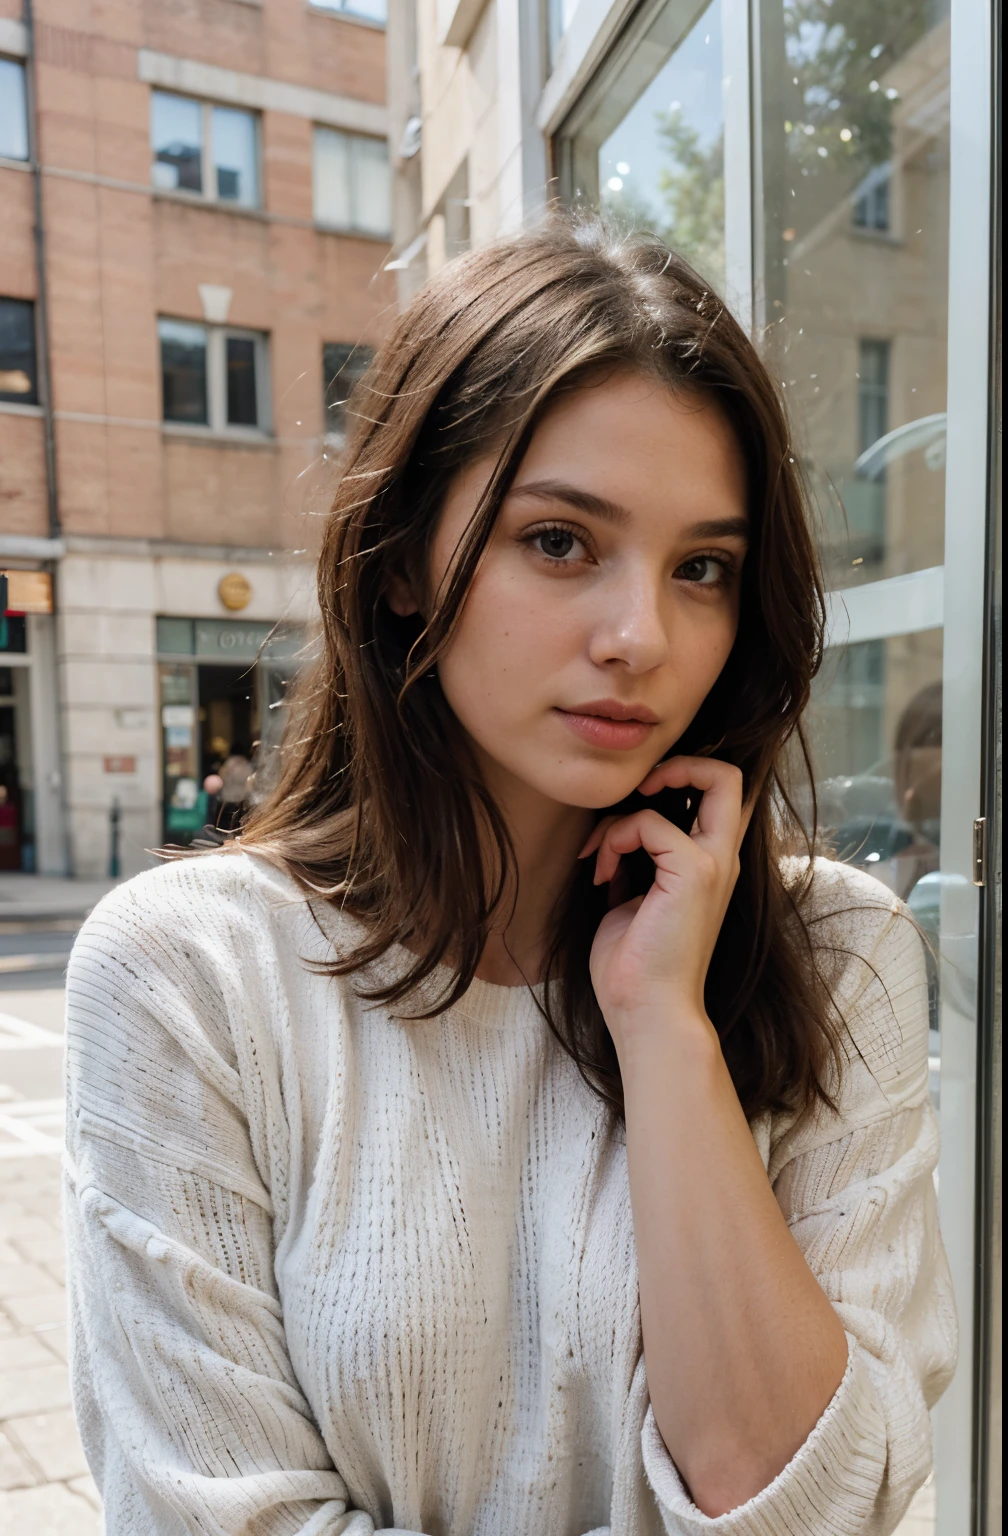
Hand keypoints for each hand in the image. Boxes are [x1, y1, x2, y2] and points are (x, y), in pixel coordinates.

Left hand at [581, 757, 750, 1056]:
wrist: (646, 1012)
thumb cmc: (634, 966)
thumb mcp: (632, 897)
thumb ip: (637, 859)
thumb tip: (616, 829)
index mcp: (708, 865)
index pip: (719, 796)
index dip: (680, 776)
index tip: (634, 802)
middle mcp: (720, 860)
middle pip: (728, 775)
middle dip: (677, 764)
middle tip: (637, 792)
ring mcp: (713, 864)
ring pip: (707, 779)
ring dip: (628, 811)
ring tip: (601, 853)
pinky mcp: (695, 872)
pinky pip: (651, 822)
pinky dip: (616, 838)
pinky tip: (601, 874)